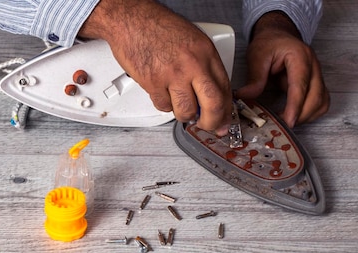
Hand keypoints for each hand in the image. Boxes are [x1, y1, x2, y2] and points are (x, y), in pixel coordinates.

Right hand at [80, 0, 231, 133]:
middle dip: (212, 122)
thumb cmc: (158, 28)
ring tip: (180, 107)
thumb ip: (203, 66)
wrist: (132, 21)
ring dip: (184, 115)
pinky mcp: (153, 82)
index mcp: (206, 52)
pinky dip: (164, 105)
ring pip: (186, 111)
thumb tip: (210, 94)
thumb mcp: (192, 41)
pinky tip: (162, 93)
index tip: (223, 119)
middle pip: (212, 105)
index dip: (226, 110)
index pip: (225, 89)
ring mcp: (173, 74)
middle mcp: (192, 64)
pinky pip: (163, 106)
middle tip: (207, 126)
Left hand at [236, 12, 329, 126]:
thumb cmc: (269, 43)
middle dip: (301, 115)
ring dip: (307, 116)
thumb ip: (254, 78)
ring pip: (322, 102)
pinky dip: (311, 113)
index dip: (295, 106)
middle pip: (316, 97)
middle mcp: (313, 66)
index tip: (289, 121)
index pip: (301, 86)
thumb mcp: (257, 56)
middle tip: (283, 124)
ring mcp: (317, 75)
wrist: (278, 34)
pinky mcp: (316, 83)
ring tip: (287, 120)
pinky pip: (320, 103)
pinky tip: (295, 115)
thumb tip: (245, 97)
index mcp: (300, 57)